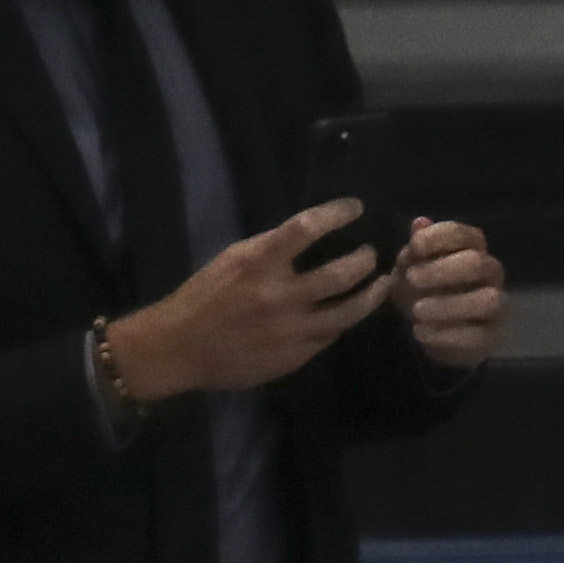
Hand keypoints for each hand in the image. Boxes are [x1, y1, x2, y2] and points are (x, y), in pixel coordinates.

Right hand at [103, 203, 390, 402]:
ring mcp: (292, 328)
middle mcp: (278, 294)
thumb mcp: (231, 261)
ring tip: (383, 284)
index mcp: (256, 262)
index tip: (356, 207)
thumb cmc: (204, 298)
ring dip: (372, 295)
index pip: (305, 228)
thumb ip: (270, 252)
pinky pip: (333, 334)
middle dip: (365, 261)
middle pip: (339, 274)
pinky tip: (352, 311)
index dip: (336, 214)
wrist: (179, 348)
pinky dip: (346, 320)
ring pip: (349, 311)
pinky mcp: (298, 355)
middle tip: (374, 254)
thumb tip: (310, 238)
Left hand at [391, 218, 507, 368]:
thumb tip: (420, 223)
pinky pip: (478, 336)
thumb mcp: (410, 265)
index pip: (463, 234)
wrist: (428, 330)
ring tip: (417, 311)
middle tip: (412, 279)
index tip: (414, 247)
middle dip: (443, 270)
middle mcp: (490, 273)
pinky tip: (420, 331)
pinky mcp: (493, 336)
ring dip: (449, 305)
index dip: (438, 237)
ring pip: (488, 300)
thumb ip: (415, 248)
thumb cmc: (421, 288)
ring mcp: (497, 305)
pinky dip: (446, 335)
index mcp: (472, 248)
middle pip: (478, 263)